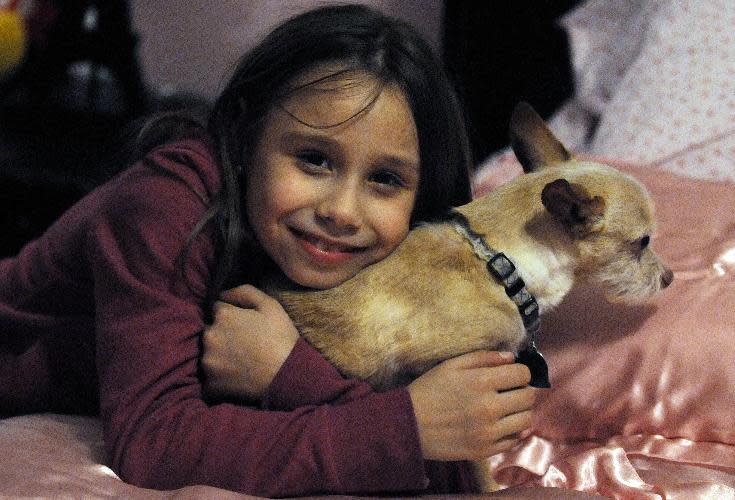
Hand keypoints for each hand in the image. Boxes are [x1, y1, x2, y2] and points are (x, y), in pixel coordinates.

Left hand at [201, 285, 299, 400]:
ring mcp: (208, 361)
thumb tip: (223, 293)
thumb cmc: (281, 337)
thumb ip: (244, 291)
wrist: (288, 374)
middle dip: (223, 335)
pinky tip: (237, 377)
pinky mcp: (211, 384)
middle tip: (244, 344)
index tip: (245, 325)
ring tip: (241, 362)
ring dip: (219, 356)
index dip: (232, 315)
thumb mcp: (270, 304)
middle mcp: (209, 336)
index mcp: (223, 315)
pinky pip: (210, 379)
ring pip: (208, 354)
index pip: (218, 309)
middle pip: (210, 331)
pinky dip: (219, 378)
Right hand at [407, 351, 535, 460]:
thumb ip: (483, 357)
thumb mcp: (451, 365)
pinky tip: (497, 424)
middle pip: (529, 397)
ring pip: (526, 420)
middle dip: (522, 390)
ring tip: (506, 408)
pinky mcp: (484, 450)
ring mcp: (488, 432)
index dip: (520, 372)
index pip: (523, 374)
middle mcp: (489, 407)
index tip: (511, 375)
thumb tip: (512, 357)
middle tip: (510, 391)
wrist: (408, 424)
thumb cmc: (429, 389)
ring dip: (520, 411)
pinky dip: (510, 431)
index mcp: (481, 382)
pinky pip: (513, 440)